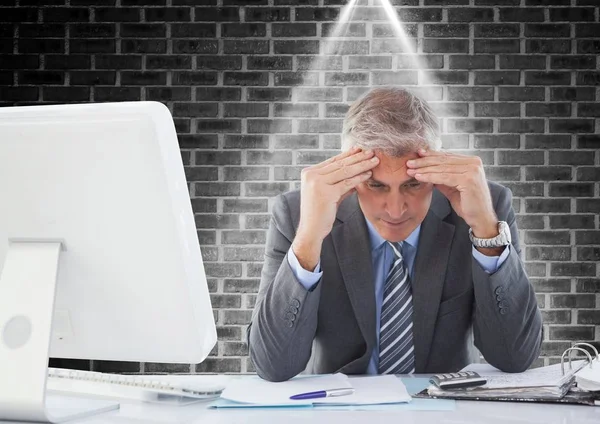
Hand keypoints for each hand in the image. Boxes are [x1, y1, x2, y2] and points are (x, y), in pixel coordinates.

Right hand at [292, 147, 378, 269]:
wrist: (311, 230)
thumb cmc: (319, 213)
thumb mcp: (328, 193)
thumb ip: (339, 183)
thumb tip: (356, 173)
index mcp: (308, 173)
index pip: (332, 161)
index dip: (348, 155)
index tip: (360, 149)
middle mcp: (311, 175)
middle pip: (339, 164)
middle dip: (357, 157)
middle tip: (371, 151)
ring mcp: (317, 183)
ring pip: (344, 171)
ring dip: (362, 165)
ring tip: (374, 160)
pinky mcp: (326, 192)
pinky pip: (347, 182)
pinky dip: (359, 178)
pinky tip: (369, 174)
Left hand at [406, 149, 498, 238]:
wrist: (480, 219)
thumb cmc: (468, 204)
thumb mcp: (452, 187)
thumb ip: (442, 177)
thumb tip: (426, 169)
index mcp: (472, 162)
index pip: (447, 156)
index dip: (431, 155)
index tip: (417, 154)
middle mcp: (474, 163)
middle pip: (443, 160)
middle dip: (424, 161)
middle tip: (409, 162)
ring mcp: (472, 170)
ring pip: (442, 168)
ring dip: (424, 169)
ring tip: (410, 170)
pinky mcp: (468, 180)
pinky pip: (444, 177)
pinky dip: (430, 176)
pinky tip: (418, 177)